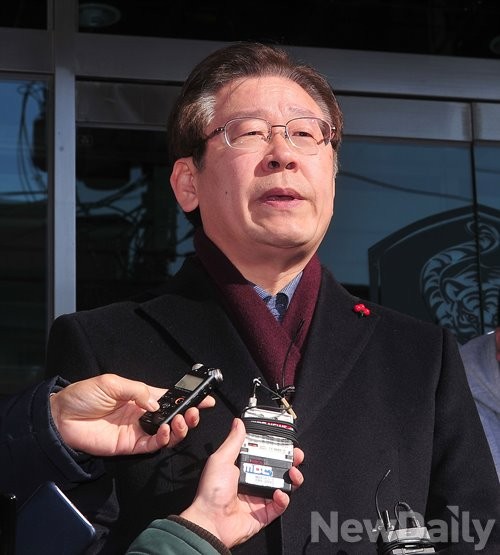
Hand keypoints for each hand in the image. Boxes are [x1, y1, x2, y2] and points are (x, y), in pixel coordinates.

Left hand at [49, 374, 214, 454]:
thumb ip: (138, 391)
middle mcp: (143, 414)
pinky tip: (166, 430)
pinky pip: (153, 445)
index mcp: (141, 397)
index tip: (206, 398)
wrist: (61, 418)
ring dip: (180, 427)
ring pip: (168, 433)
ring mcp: (138, 431)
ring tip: (184, 421)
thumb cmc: (84, 396)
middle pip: (174, 417)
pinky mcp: (130, 445)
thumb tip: (158, 404)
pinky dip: (163, 440)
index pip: (171, 398)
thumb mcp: (112, 383)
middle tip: (197, 411)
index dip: (188, 399)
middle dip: (190, 414)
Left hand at [180, 418, 303, 547]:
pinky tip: (280, 493)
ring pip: (283, 486)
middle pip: (277, 469)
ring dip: (292, 478)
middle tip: (296, 456)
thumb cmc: (211, 491)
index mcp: (242, 468)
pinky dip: (284, 499)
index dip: (276, 447)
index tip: (285, 441)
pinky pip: (280, 506)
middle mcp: (252, 482)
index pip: (264, 454)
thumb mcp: (221, 459)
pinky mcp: (264, 514)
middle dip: (290, 461)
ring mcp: (259, 498)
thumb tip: (238, 423)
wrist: (210, 522)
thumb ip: (233, 441)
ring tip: (293, 472)